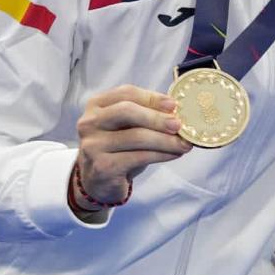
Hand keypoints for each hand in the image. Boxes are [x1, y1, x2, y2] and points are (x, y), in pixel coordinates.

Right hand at [73, 85, 192, 208]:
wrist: (100, 181)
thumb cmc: (119, 148)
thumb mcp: (128, 127)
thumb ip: (145, 115)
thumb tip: (176, 112)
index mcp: (97, 105)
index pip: (126, 93)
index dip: (152, 97)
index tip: (174, 105)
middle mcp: (90, 123)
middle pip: (127, 111)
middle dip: (157, 118)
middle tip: (179, 125)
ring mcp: (93, 145)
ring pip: (136, 137)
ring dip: (166, 140)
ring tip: (184, 144)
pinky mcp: (102, 167)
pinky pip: (138, 157)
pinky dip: (161, 154)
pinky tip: (174, 154)